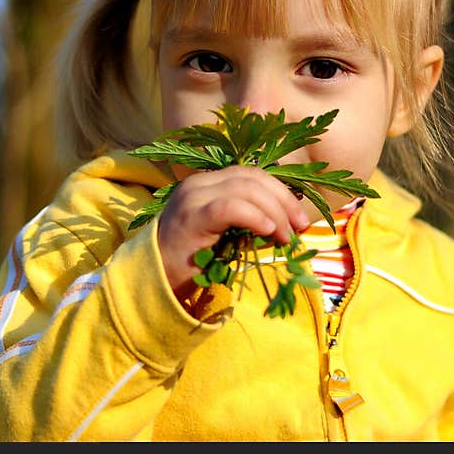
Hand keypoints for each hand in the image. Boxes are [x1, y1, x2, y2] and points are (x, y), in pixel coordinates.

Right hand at [157, 166, 309, 299]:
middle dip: (283, 200)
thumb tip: (286, 223)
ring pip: (245, 188)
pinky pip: (229, 207)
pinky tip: (266, 230)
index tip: (299, 219)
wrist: (153, 279)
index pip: (252, 174)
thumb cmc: (191, 261)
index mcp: (208, 183)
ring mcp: (193, 197)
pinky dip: (254, 216)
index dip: (281, 192)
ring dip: (274, 212)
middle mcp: (199, 183)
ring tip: (284, 237)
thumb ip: (247, 220)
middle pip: (253, 177)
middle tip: (300, 227)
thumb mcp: (224, 234)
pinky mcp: (191, 216)